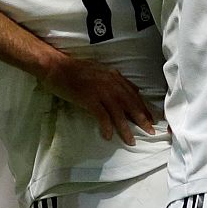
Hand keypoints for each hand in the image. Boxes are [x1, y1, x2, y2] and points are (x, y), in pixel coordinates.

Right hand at [39, 55, 155, 146]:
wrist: (56, 66)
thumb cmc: (74, 69)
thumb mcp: (99, 70)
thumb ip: (114, 80)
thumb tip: (130, 90)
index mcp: (114, 76)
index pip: (134, 94)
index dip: (143, 107)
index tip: (151, 119)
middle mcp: (110, 83)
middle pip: (130, 104)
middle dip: (141, 119)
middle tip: (150, 132)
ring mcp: (100, 90)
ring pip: (118, 113)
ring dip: (126, 128)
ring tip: (131, 140)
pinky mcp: (89, 98)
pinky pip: (102, 116)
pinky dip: (107, 126)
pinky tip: (108, 136)